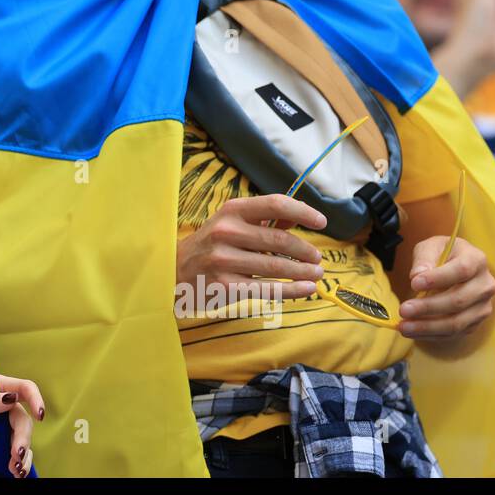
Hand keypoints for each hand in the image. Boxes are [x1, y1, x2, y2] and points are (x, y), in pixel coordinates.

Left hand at [0, 373, 42, 477]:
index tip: (40, 415)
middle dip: (23, 438)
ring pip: (22, 439)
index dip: (35, 399)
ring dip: (23, 454)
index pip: (24, 388)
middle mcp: (3, 406)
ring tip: (16, 469)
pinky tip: (16, 473)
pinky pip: (14, 454)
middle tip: (14, 455)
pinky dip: (19, 464)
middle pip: (23, 420)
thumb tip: (11, 399)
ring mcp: (0, 427)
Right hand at [176, 194, 326, 303]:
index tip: (322, 222)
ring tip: (316, 273)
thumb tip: (297, 218)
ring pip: (277, 267)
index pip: (275, 204)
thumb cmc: (208, 246)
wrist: (172, 272)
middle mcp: (227, 232)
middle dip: (306, 251)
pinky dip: (293, 290)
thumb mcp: (229, 224)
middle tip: (318, 258)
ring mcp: (225, 260)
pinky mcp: (226, 286)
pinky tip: (306, 289)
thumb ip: (261, 220)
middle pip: (281, 240)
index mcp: (231, 211)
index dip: (303, 212)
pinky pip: (268, 289)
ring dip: (304, 272)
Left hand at [397, 237, 494, 339]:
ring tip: (404, 326)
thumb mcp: (430, 247)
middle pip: (458, 300)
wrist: (454, 266)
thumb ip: (424, 258)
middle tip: (404, 309)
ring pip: (457, 322)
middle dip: (428, 307)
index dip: (438, 278)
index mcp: (476, 260)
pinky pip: (454, 333)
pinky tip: (413, 331)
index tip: (414, 283)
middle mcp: (485, 285)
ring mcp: (482, 306)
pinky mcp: (475, 322)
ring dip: (428, 326)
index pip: (461, 270)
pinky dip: (431, 334)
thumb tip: (417, 275)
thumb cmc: (441, 255)